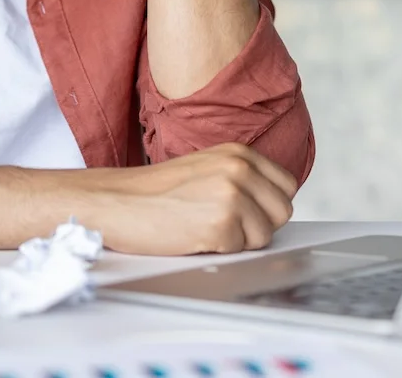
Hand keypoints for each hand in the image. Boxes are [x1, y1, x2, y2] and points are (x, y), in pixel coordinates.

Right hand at [82, 143, 297, 254]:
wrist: (115, 202)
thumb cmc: (153, 191)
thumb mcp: (205, 168)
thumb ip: (240, 177)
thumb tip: (273, 204)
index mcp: (238, 152)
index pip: (285, 185)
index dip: (268, 204)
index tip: (247, 211)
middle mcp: (239, 169)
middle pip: (281, 211)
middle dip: (259, 225)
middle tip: (223, 224)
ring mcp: (232, 195)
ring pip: (265, 235)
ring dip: (239, 240)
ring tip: (204, 227)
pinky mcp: (221, 223)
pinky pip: (241, 250)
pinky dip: (220, 249)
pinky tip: (194, 235)